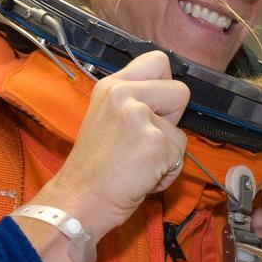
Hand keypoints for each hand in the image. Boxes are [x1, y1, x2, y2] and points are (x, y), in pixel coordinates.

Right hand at [38, 51, 188, 240]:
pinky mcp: (156, 143)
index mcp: (111, 86)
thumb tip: (167, 100)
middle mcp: (124, 94)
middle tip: (146, 139)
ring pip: (181, 131)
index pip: (157, 60)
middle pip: (180, 90)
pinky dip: (166, 172)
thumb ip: (134, 102)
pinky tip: (143, 177)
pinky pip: (180, 156)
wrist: (79, 200)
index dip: (164, 85)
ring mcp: (140, 116)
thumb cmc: (94, 169)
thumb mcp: (106, 118)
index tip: (154, 107)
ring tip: (140, 164)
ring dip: (168, 152)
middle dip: (173, 119)